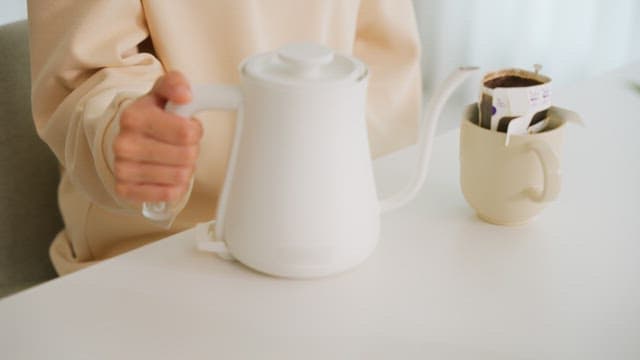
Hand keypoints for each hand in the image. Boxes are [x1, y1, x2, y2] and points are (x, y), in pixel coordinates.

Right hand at [113, 71, 202, 202]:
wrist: (126, 137)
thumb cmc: (152, 115)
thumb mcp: (163, 91)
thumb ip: (176, 83)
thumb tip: (185, 95)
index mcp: (133, 117)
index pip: (187, 133)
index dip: (195, 130)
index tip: (188, 127)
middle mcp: (124, 144)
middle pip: (186, 156)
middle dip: (191, 150)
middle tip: (181, 145)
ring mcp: (122, 168)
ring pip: (180, 177)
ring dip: (185, 168)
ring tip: (174, 158)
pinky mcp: (125, 189)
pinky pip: (168, 195)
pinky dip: (175, 186)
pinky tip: (167, 174)